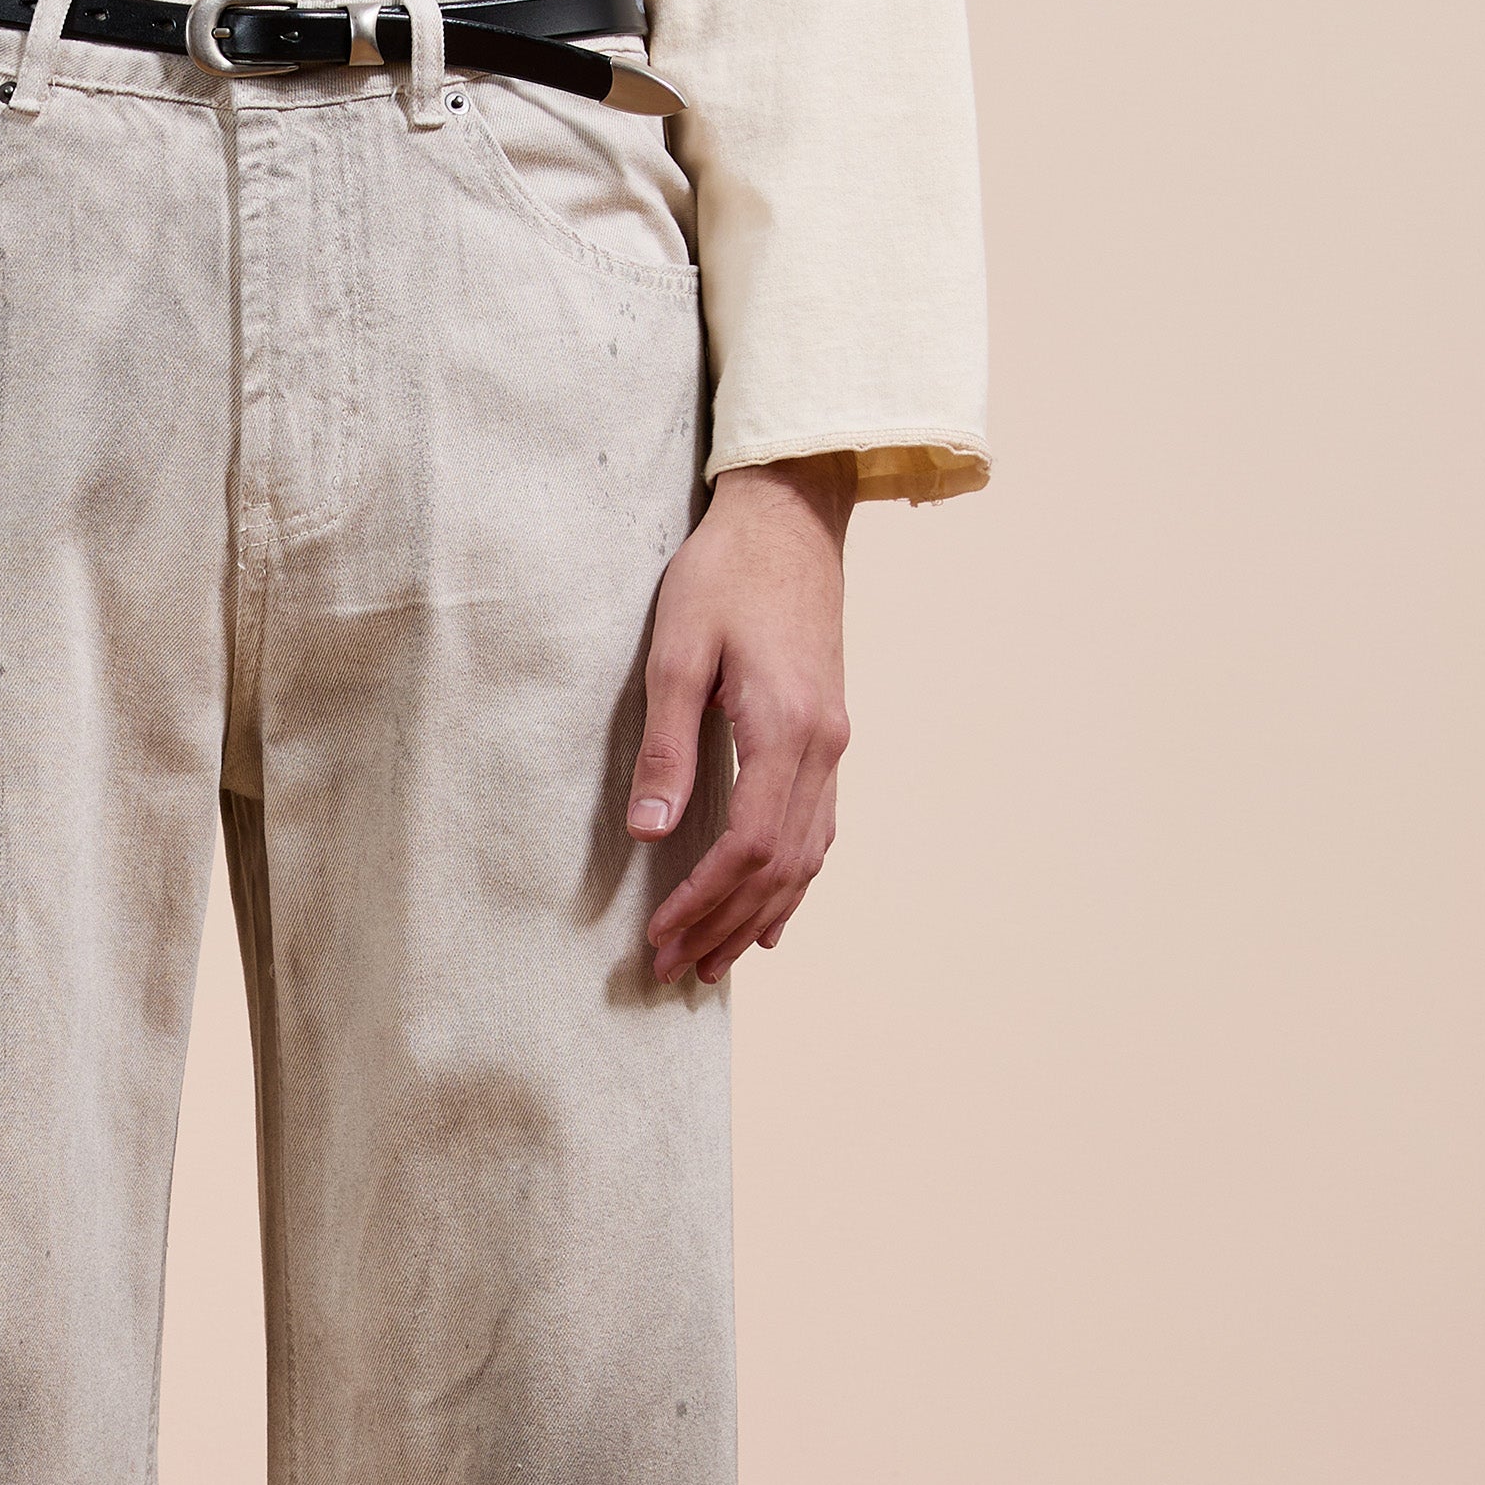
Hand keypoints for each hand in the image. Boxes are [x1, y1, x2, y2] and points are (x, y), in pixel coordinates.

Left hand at [630, 455, 853, 988]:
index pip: (749, 845)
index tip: (659, 935)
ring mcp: (835, 742)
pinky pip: (818, 829)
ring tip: (714, 960)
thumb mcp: (676, 650)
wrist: (791, 514)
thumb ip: (666, 745)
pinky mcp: (830, 734)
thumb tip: (649, 832)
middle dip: (726, 925)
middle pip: (782, 867)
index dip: (703, 899)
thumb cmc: (725, 572)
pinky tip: (771, 914)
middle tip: (674, 970)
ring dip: (760, 914)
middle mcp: (825, 746)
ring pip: (807, 857)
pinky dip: (793, 881)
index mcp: (788, 728)